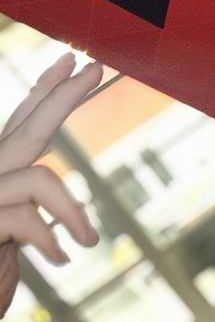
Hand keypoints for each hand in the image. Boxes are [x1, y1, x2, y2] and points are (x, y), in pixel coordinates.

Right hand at [0, 53, 101, 311]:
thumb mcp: (11, 236)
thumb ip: (28, 205)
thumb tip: (61, 198)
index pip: (19, 124)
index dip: (43, 92)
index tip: (70, 63)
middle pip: (26, 130)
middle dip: (63, 97)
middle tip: (96, 69)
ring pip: (39, 178)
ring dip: (71, 212)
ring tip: (88, 240)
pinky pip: (26, 218)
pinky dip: (51, 240)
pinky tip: (61, 258)